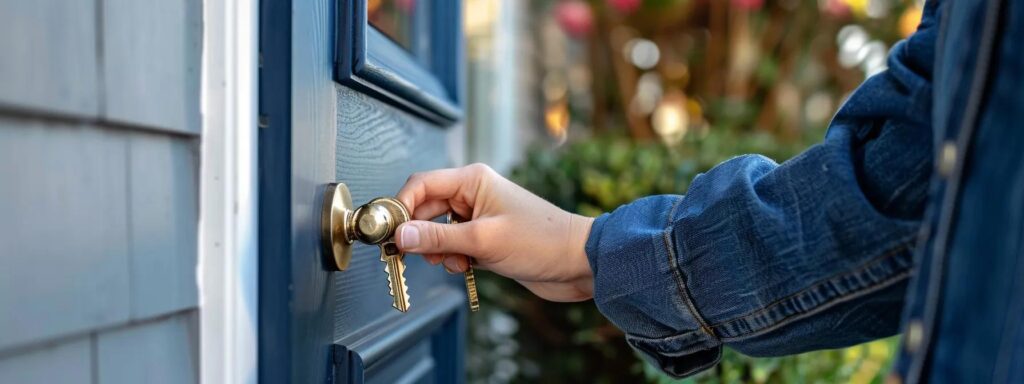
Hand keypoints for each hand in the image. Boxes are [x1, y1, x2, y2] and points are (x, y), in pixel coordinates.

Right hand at [394, 163, 594, 301]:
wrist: (578, 262)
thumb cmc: (543, 241)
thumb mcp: (484, 240)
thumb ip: (439, 237)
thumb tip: (401, 235)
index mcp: (473, 180)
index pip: (421, 185)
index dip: (400, 206)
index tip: (389, 231)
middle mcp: (473, 194)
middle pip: (425, 209)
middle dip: (418, 234)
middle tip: (409, 255)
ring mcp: (479, 216)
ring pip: (438, 230)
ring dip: (438, 250)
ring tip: (455, 262)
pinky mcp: (485, 238)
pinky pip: (454, 245)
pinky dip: (453, 258)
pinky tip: (467, 267)